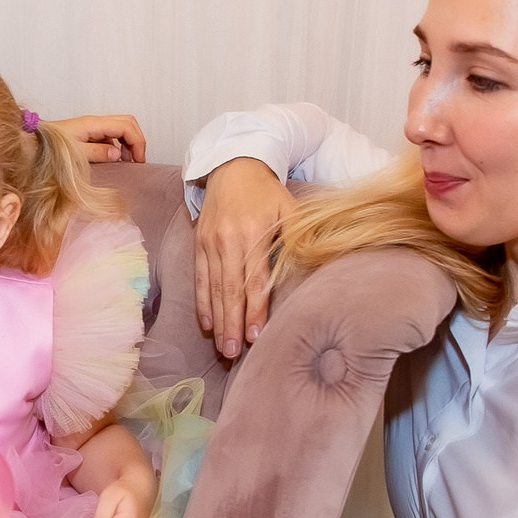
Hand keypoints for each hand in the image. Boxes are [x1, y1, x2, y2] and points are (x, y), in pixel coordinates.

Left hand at [55, 114, 146, 163]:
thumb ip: (96, 153)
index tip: (138, 161)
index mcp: (92, 124)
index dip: (137, 142)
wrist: (31, 141)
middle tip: (136, 161)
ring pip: (121, 128)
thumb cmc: (48, 147)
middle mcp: (95, 122)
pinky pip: (111, 135)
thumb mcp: (73, 154)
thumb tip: (117, 154)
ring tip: (126, 162)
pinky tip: (113, 160)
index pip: (126, 126)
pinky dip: (119, 145)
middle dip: (136, 140)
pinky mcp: (89, 133)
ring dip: (128, 143)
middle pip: (127, 123)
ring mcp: (92, 127)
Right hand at [192, 157, 293, 359]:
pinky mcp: (199, 244)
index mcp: (253, 233)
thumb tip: (317, 267)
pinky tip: (207, 323)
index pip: (255, 280)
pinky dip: (202, 302)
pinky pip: (199, 278)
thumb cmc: (266, 191)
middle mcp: (228, 240)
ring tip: (221, 346)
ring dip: (218, 319)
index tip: (255, 336)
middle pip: (230, 290)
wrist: (232, 165)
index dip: (255, 310)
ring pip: (213, 288)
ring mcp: (210, 243)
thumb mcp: (290, 207)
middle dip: (231, 323)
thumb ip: (301, 237)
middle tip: (232, 353)